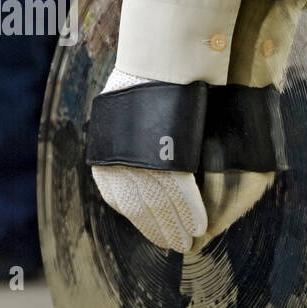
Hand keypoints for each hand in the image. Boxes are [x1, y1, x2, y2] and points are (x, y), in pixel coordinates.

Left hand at [90, 69, 208, 252]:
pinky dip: (192, 212)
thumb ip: (127, 146)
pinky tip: (200, 224)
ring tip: (190, 240)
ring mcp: (143, 162)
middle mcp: (119, 163)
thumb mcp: (121, 118)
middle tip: (176, 245)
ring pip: (161, 205)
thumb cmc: (144, 85)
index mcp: (106, 155)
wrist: (159, 62)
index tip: (154, 231)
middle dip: (160, 229)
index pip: (119, 199)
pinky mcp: (168, 159)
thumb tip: (135, 169)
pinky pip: (181, 193)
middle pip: (141, 207)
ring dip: (178, 226)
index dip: (139, 220)